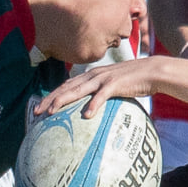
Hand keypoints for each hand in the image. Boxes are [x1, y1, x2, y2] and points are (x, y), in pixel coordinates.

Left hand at [37, 59, 168, 118]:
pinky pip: (102, 96)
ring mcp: (103, 79)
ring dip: (64, 100)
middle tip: (36, 111)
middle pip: (66, 88)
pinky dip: (94, 105)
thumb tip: (92, 113)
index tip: (38, 108)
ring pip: (78, 89)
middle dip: (49, 99)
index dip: (50, 96)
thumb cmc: (133, 81)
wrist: (151, 71)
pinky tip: (87, 115)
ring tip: (52, 111)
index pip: (65, 86)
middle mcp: (93, 75)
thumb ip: (101, 95)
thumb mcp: (113, 87)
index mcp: (90, 76)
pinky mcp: (115, 84)